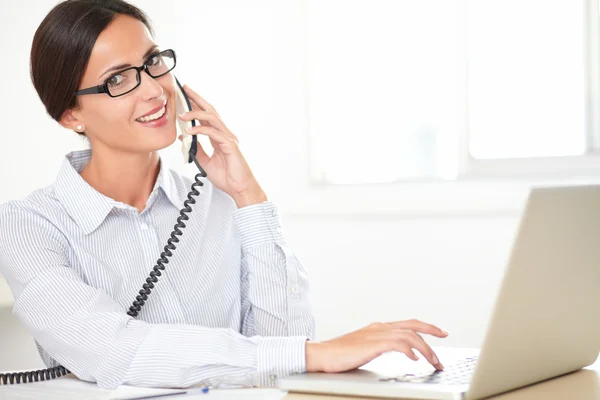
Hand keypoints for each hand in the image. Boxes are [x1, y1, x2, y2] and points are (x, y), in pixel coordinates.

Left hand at [177, 85, 266, 207]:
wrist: (240, 189)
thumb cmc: (227, 177)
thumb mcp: (205, 162)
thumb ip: (196, 149)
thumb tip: (183, 137)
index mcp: (220, 137)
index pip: (207, 116)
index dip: (197, 105)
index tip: (185, 95)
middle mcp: (225, 134)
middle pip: (211, 111)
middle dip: (197, 99)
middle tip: (184, 89)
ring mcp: (229, 139)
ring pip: (212, 118)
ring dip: (196, 114)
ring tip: (181, 114)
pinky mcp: (230, 146)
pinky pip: (213, 133)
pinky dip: (200, 130)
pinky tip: (189, 131)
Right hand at [305, 320, 447, 372]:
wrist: (321, 355)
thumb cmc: (339, 355)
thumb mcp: (365, 349)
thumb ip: (381, 347)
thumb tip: (400, 353)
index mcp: (378, 328)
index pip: (407, 323)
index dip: (425, 326)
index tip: (439, 332)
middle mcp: (379, 327)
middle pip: (412, 324)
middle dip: (431, 330)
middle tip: (445, 336)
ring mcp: (375, 334)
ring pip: (409, 336)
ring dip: (425, 349)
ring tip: (433, 361)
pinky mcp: (372, 344)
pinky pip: (397, 343)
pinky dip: (409, 349)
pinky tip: (414, 358)